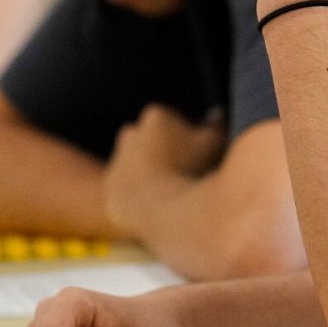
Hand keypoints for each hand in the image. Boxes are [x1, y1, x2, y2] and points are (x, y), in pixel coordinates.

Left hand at [102, 105, 225, 230]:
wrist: (163, 210)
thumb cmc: (191, 170)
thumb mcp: (215, 142)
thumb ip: (217, 125)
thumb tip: (217, 116)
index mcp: (156, 117)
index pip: (174, 122)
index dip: (189, 137)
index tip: (198, 155)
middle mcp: (130, 133)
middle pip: (151, 140)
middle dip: (164, 151)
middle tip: (183, 172)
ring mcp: (117, 160)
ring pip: (137, 164)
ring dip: (149, 172)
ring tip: (169, 191)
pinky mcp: (110, 188)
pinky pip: (126, 188)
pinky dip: (138, 193)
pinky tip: (156, 205)